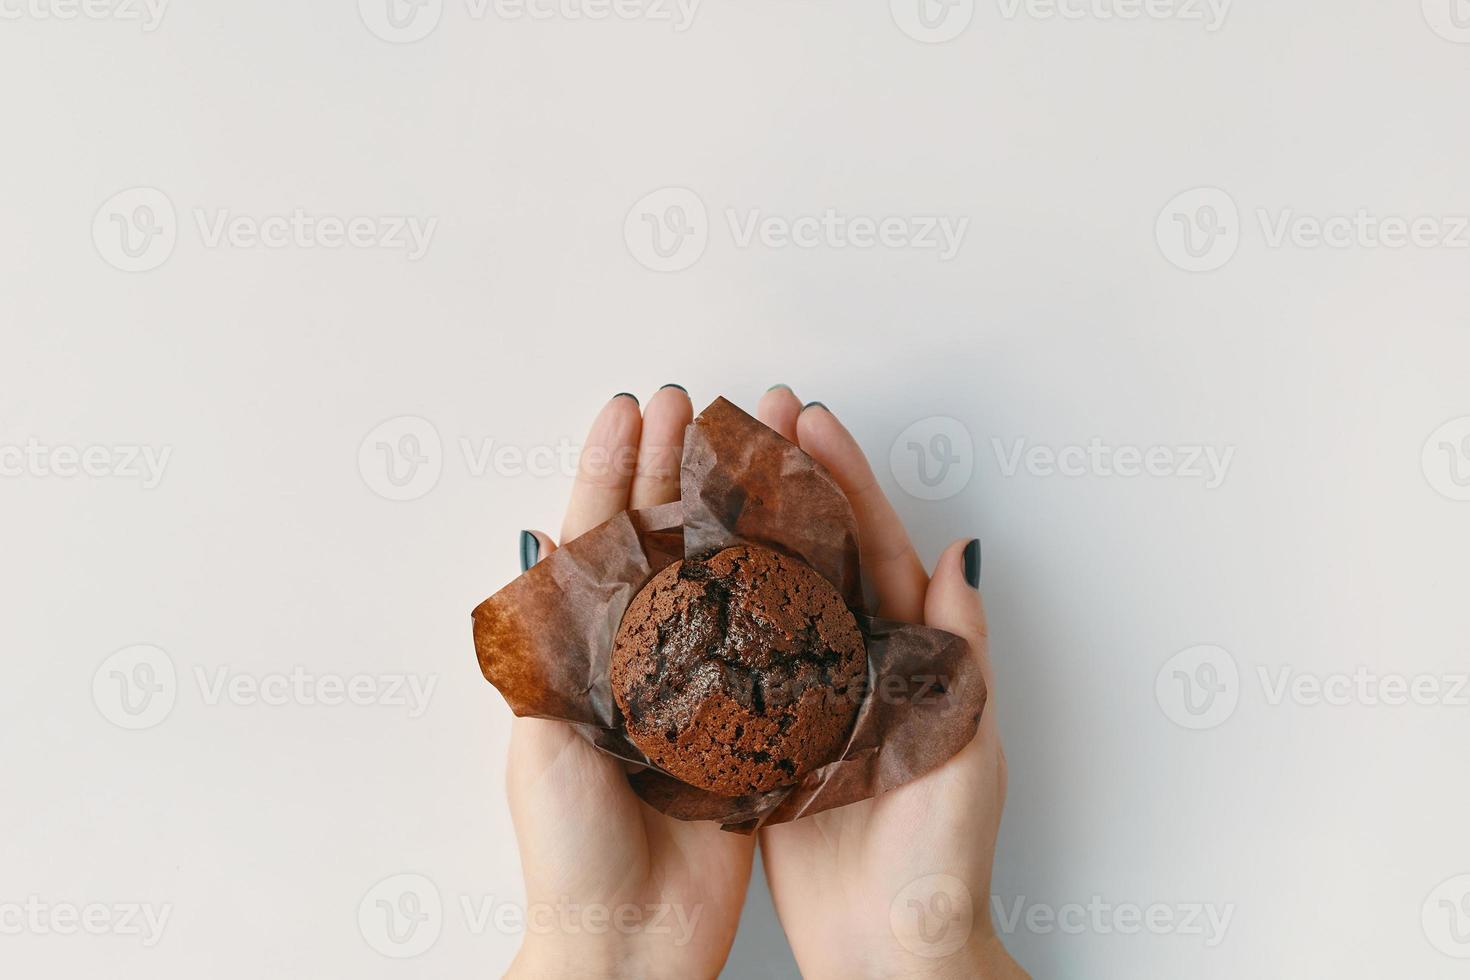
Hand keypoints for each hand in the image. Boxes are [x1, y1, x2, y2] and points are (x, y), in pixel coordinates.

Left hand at [504, 388, 753, 979]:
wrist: (627, 941)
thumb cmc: (569, 848)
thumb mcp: (542, 738)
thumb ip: (550, 645)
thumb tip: (538, 534)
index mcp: (585, 648)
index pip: (599, 533)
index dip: (615, 464)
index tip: (636, 405)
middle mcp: (644, 654)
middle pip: (663, 537)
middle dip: (678, 462)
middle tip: (702, 398)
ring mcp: (698, 682)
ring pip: (722, 570)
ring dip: (736, 502)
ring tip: (756, 439)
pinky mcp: (750, 718)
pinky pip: (771, 633)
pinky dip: (784, 577)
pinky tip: (801, 530)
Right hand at [754, 387, 1027, 979]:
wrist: (892, 951)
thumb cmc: (940, 859)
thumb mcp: (966, 746)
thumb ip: (960, 649)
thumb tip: (965, 550)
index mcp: (910, 654)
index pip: (874, 545)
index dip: (843, 479)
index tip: (810, 422)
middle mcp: (853, 663)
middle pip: (815, 551)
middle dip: (785, 481)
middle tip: (749, 418)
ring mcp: (803, 696)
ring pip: (766, 592)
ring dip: (739, 528)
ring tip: (700, 470)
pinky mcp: (762, 737)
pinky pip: (730, 657)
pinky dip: (703, 608)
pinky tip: (670, 569)